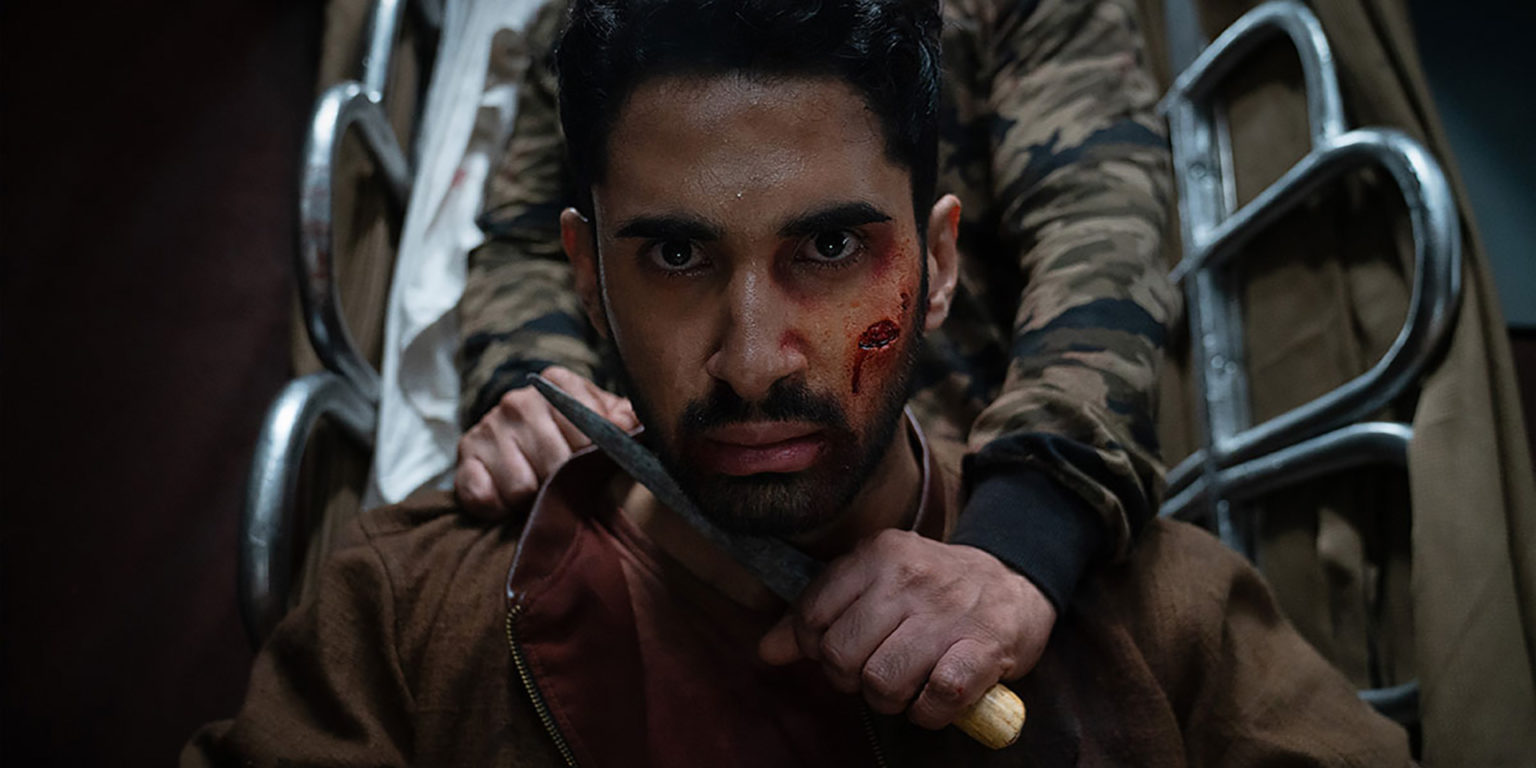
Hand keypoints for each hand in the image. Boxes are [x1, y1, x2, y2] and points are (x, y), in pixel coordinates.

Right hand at [454, 366, 637, 517]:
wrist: (520, 442)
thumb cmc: (574, 436)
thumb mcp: (606, 420)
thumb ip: (625, 419)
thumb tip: (632, 426)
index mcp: (557, 384)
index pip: (589, 432)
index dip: (595, 458)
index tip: (596, 465)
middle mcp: (519, 400)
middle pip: (556, 465)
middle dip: (566, 485)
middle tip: (568, 487)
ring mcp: (488, 427)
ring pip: (522, 488)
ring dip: (534, 500)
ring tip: (540, 491)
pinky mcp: (465, 457)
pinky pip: (483, 497)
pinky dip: (497, 508)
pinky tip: (508, 500)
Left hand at [758, 530, 1054, 728]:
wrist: (1014, 580)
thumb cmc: (932, 588)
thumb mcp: (874, 581)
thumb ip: (819, 612)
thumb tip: (767, 650)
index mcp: (877, 554)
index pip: (812, 617)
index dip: (816, 649)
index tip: (841, 650)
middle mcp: (909, 578)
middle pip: (841, 656)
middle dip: (850, 679)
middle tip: (873, 672)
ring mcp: (948, 613)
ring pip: (883, 681)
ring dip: (889, 699)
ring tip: (905, 685)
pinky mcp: (985, 647)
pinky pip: (937, 697)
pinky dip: (928, 712)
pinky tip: (933, 699)